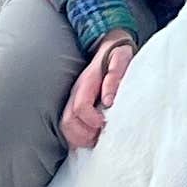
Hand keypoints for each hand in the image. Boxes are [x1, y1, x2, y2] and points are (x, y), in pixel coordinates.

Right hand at [60, 34, 135, 151]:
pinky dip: (78, 138)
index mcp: (86, 82)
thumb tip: (108, 101)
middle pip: (68, 121)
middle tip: (101, 136)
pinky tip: (91, 138)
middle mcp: (76, 93)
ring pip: (66, 127)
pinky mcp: (75, 107)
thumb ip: (115, 76)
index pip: (80, 107)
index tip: (105, 123)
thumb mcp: (121, 59)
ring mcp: (73, 100)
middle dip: (84, 134)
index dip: (92, 120)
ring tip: (97, 139)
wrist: (109, 47)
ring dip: (80, 139)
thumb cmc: (117, 56)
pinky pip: (69, 127)